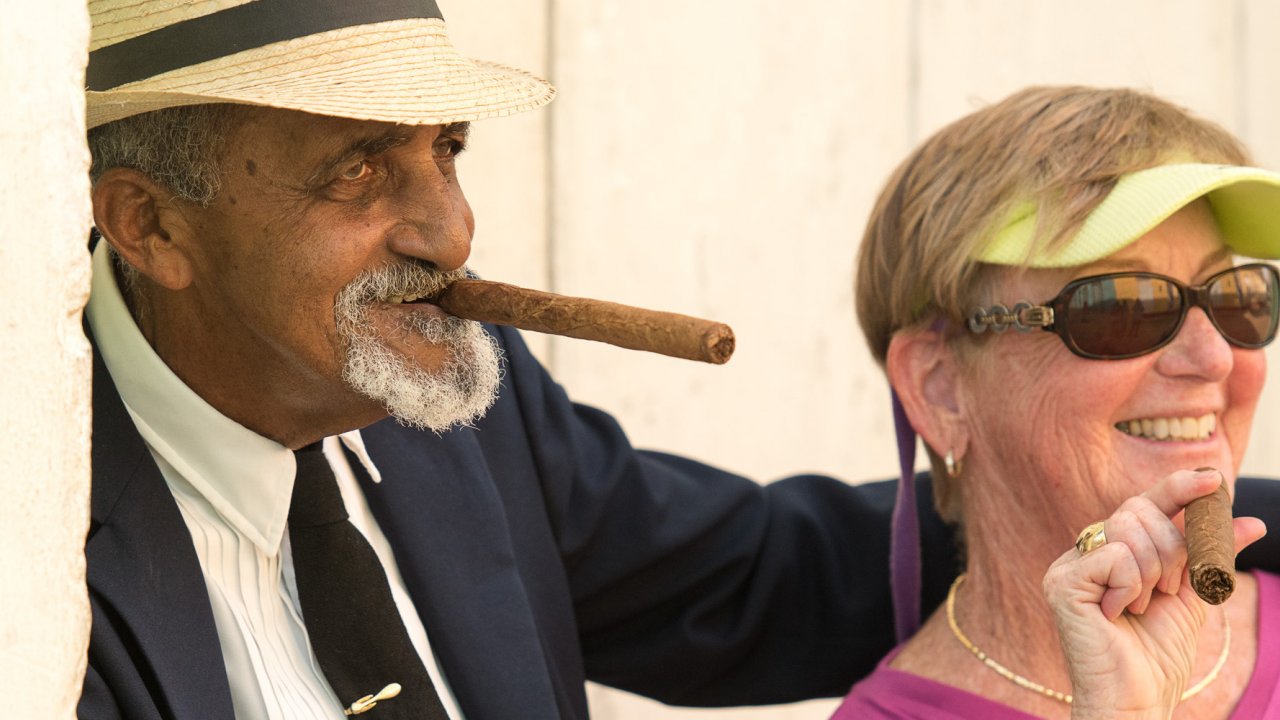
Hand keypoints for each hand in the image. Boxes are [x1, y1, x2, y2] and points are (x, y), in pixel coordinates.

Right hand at [1042, 469, 1265, 718]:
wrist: (1135, 699)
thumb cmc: (1157, 655)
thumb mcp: (1194, 595)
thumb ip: (1211, 555)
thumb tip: (1251, 522)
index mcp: (1109, 550)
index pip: (1144, 504)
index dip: (1177, 488)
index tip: (1215, 479)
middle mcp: (1083, 552)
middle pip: (1137, 511)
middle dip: (1171, 549)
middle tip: (1168, 590)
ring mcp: (1067, 566)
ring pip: (1128, 531)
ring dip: (1154, 573)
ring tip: (1142, 607)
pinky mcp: (1061, 583)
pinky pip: (1115, 557)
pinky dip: (1131, 587)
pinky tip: (1119, 613)